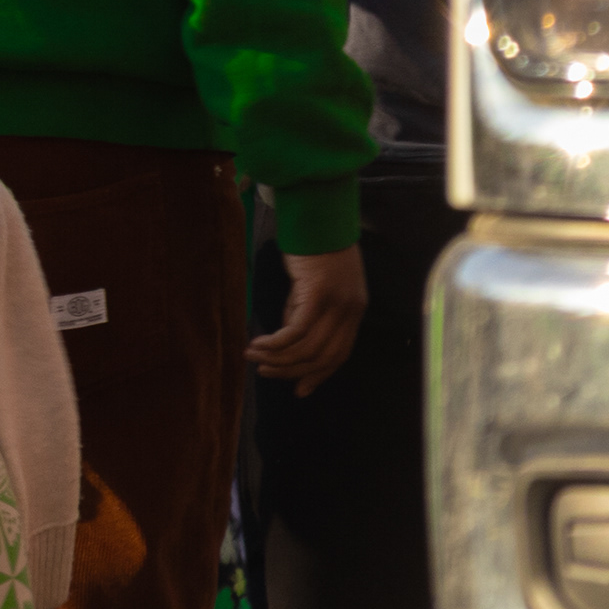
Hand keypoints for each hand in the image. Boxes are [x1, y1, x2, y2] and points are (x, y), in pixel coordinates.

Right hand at [249, 244, 366, 397]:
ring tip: (254, 357)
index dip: (318, 375)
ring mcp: (336, 305)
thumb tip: (287, 338)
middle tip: (266, 372)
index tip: (300, 389)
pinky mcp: (316, 296)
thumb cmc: (315, 248)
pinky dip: (276, 343)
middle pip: (322, 356)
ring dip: (278, 358)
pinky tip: (259, 344)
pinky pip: (295, 331)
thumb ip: (305, 312)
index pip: (339, 354)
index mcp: (354, 311)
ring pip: (307, 348)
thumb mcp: (315, 287)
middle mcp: (349, 312)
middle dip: (292, 371)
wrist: (319, 219)